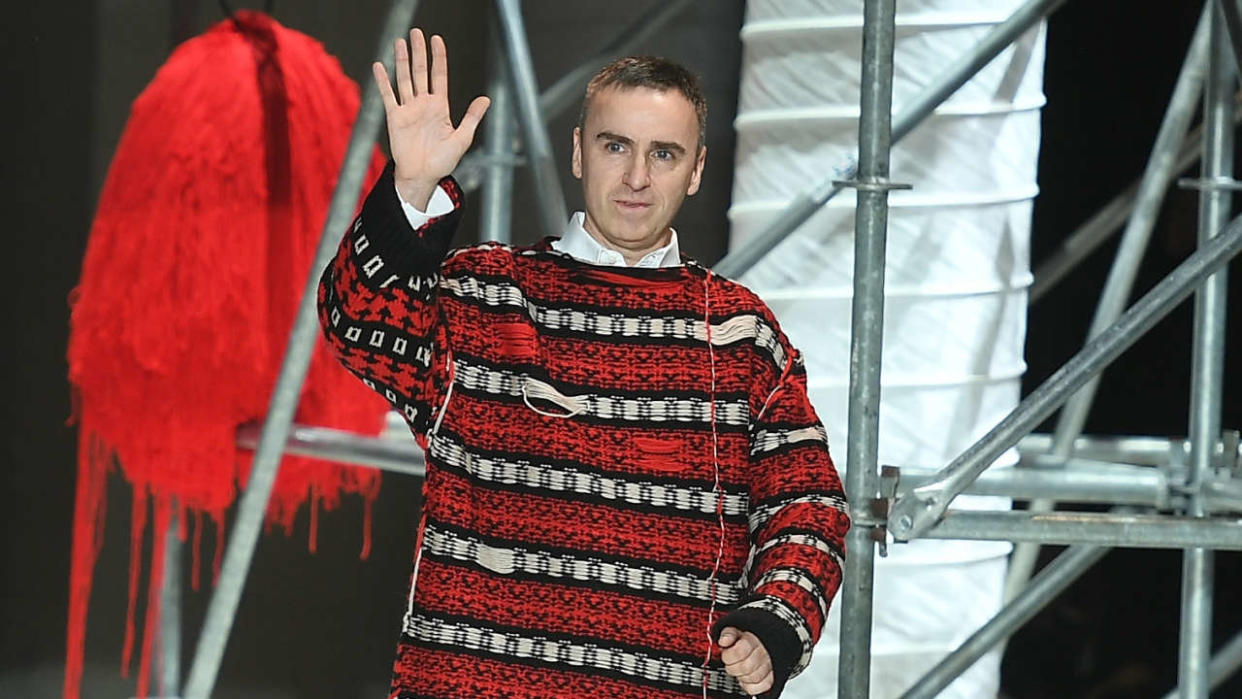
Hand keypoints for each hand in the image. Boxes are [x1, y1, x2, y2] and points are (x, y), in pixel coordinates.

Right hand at [372, 28, 489, 208]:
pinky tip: (380, 66)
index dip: (438, 58)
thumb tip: (486, 99)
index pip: (439, 76)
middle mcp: (423, 104)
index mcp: (440, 107)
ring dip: (401, 61)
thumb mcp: (462, 138)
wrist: (422, 176)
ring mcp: (408, 110)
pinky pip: (388, 96)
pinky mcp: (395, 118)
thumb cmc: (442, 162)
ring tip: (400, 42)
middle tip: (416, 33)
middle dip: (419, 52)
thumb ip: (472, 117)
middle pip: (420, 72)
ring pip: (404, 79)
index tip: (436, 40)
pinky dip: (383, 82)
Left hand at [718, 627, 773, 695]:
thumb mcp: (735, 631)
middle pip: (745, 667)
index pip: (740, 651)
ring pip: (753, 678)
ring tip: (739, 669)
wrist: (762, 645)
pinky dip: (749, 686)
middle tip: (731, 663)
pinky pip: (759, 688)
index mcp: (753, 640)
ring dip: (741, 677)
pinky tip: (746, 677)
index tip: (726, 654)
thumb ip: (728, 634)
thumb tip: (724, 641)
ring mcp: (769, 666)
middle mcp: (763, 653)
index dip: (728, 656)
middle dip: (732, 667)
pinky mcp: (771, 678)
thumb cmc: (746, 640)